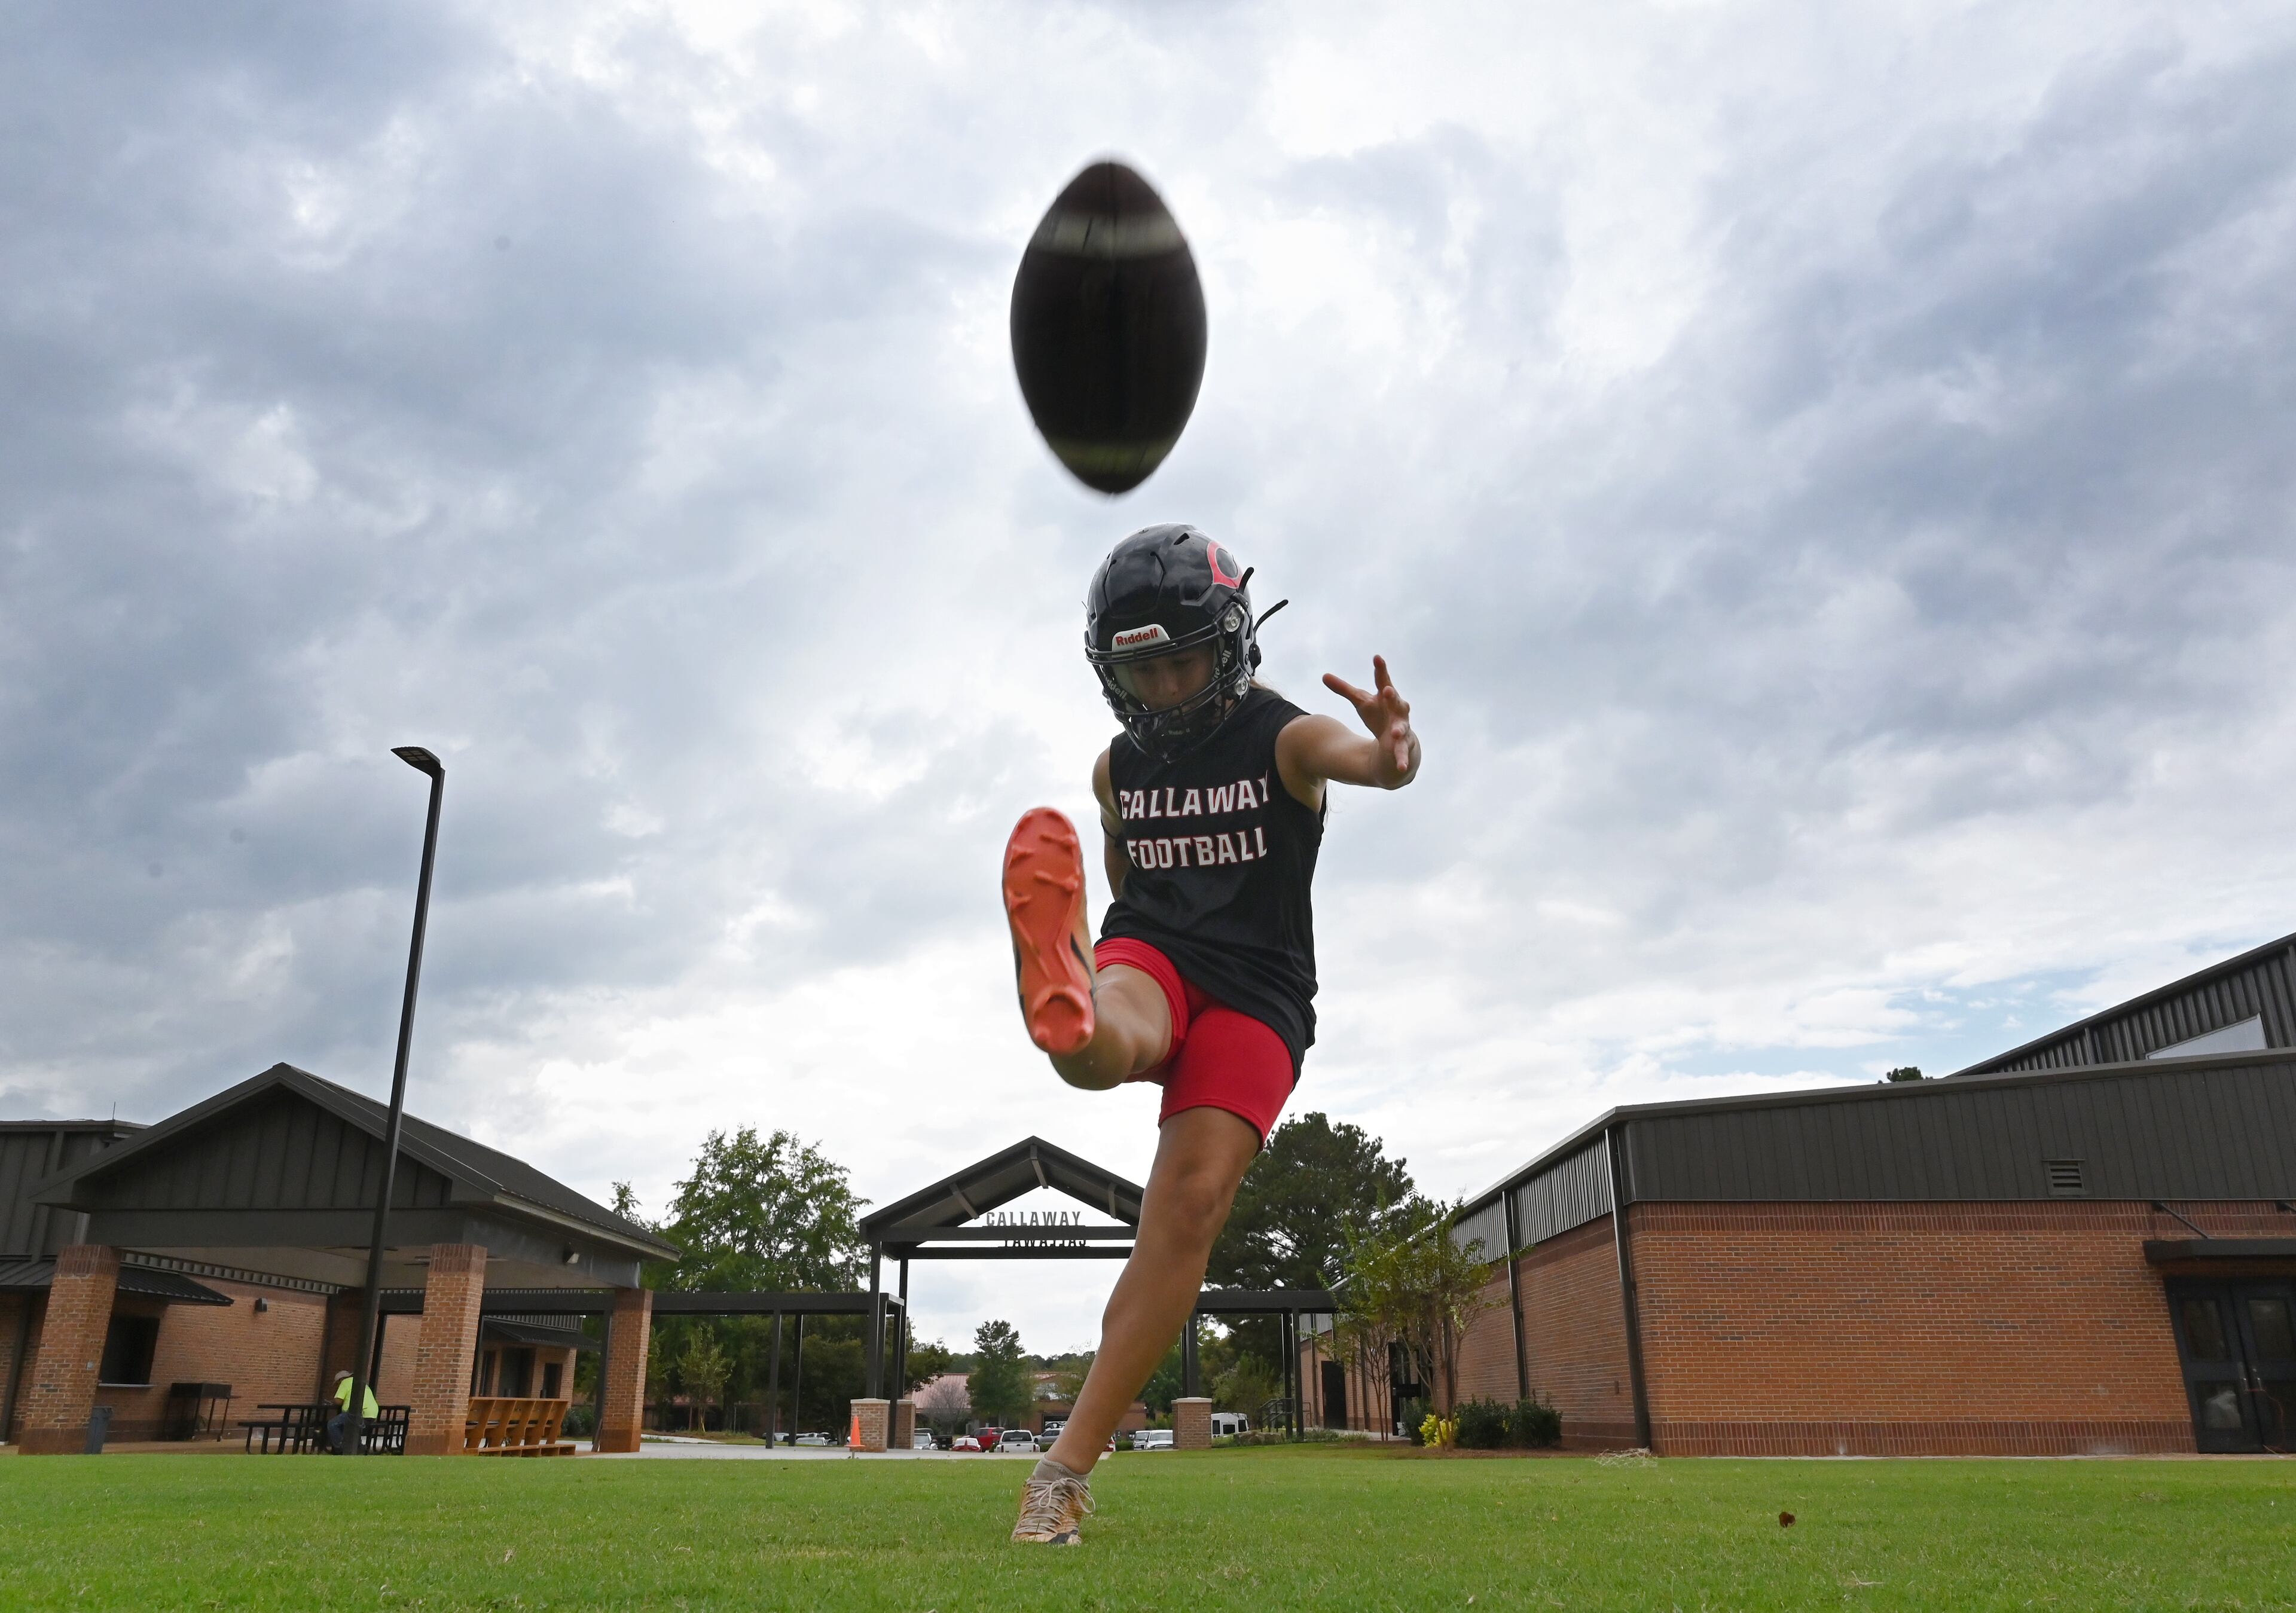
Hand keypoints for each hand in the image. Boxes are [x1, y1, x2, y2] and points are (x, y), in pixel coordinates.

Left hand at [1323, 655, 1416, 780]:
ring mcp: (1403, 728)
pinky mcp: (1404, 746)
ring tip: (1396, 732)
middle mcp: (1398, 711)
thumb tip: (1324, 675)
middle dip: (1393, 697)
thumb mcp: (1361, 702)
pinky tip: (1400, 767)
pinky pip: (1403, 753)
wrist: (1398, 738)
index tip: (1377, 658)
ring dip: (1400, 730)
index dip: (1381, 670)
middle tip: (1388, 691)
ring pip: (1403, 728)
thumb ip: (1344, 690)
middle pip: (1397, 702)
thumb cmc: (1379, 715)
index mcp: (1387, 697)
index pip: (1383, 681)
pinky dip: (1402, 760)